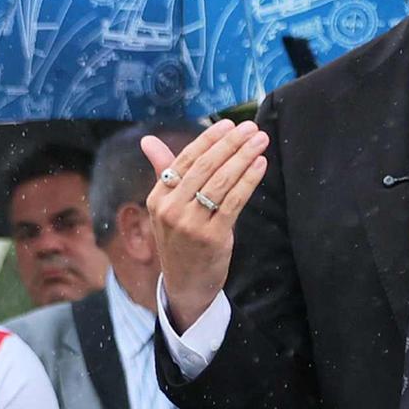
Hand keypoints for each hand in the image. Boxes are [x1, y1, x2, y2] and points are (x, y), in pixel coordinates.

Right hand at [142, 119, 269, 331]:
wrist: (186, 284)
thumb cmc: (180, 240)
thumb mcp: (166, 208)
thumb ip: (164, 171)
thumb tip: (148, 140)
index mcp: (158, 197)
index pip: (185, 160)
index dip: (209, 139)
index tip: (229, 124)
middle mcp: (171, 209)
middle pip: (205, 167)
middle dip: (230, 143)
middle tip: (251, 127)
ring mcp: (190, 224)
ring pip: (221, 181)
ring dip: (243, 157)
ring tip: (260, 141)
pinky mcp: (212, 237)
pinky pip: (233, 202)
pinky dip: (248, 180)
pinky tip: (260, 165)